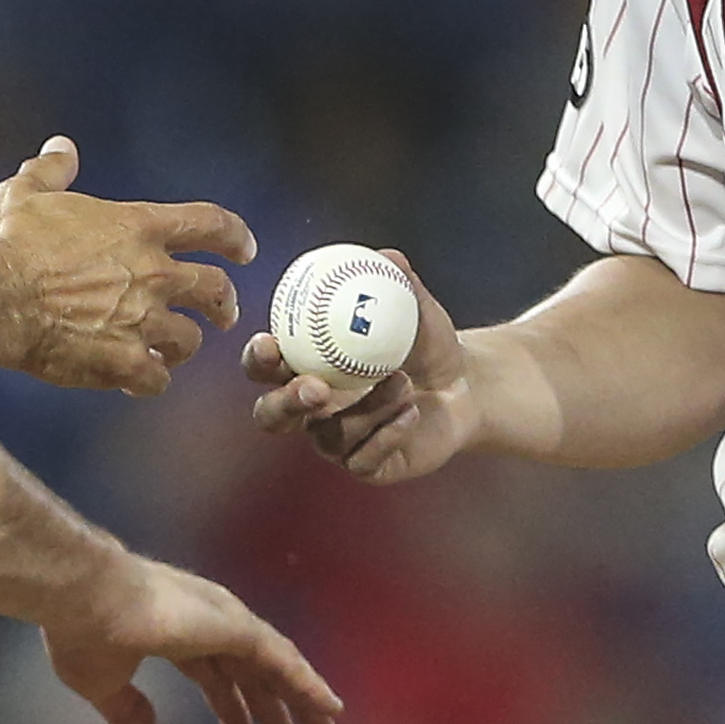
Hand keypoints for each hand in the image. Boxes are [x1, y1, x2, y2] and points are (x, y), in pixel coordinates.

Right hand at [0, 138, 250, 397]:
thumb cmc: (6, 243)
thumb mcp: (25, 193)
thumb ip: (52, 170)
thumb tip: (62, 147)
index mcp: (138, 226)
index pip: (211, 224)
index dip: (235, 237)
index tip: (245, 250)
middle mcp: (153, 272)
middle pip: (216, 289)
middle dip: (224, 303)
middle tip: (221, 315)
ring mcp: (143, 320)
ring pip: (190, 340)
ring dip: (182, 346)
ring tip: (168, 352)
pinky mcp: (124, 361)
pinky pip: (156, 380)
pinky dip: (148, 381)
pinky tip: (133, 382)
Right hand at [40, 556, 345, 723]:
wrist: (81, 599)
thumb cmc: (82, 633)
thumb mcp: (102, 685)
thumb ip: (128, 713)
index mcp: (175, 637)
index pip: (216, 679)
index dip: (232, 714)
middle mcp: (207, 625)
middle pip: (252, 676)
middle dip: (273, 714)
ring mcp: (224, 621)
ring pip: (274, 667)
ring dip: (300, 702)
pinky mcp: (235, 625)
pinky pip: (281, 659)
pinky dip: (307, 682)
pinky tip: (328, 706)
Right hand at [245, 250, 472, 482]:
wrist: (467, 386)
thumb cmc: (429, 343)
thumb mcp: (418, 312)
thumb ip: (400, 285)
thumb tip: (386, 257)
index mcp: (306, 366)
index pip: (264, 368)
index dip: (257, 359)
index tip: (270, 343)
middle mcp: (312, 410)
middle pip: (271, 417)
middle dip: (285, 403)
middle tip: (316, 388)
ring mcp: (337, 442)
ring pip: (329, 435)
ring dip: (365, 409)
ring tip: (402, 382)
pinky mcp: (368, 466)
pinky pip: (365, 458)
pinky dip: (388, 433)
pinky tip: (412, 412)